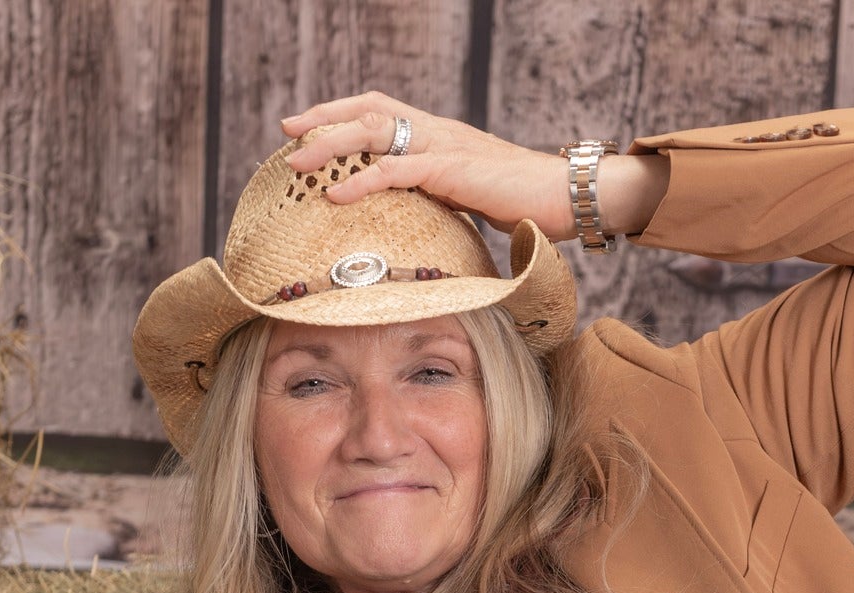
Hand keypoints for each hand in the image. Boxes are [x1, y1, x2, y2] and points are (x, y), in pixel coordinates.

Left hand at [279, 92, 667, 243]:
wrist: (567, 197)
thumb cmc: (526, 204)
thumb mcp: (472, 199)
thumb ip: (442, 199)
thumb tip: (416, 223)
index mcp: (440, 134)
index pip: (381, 109)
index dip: (341, 113)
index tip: (307, 128)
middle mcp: (437, 131)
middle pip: (368, 111)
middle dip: (323, 120)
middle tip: (286, 134)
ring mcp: (445, 146)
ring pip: (375, 132)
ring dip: (331, 145)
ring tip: (296, 161)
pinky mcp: (454, 170)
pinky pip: (398, 170)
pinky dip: (363, 180)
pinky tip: (335, 193)